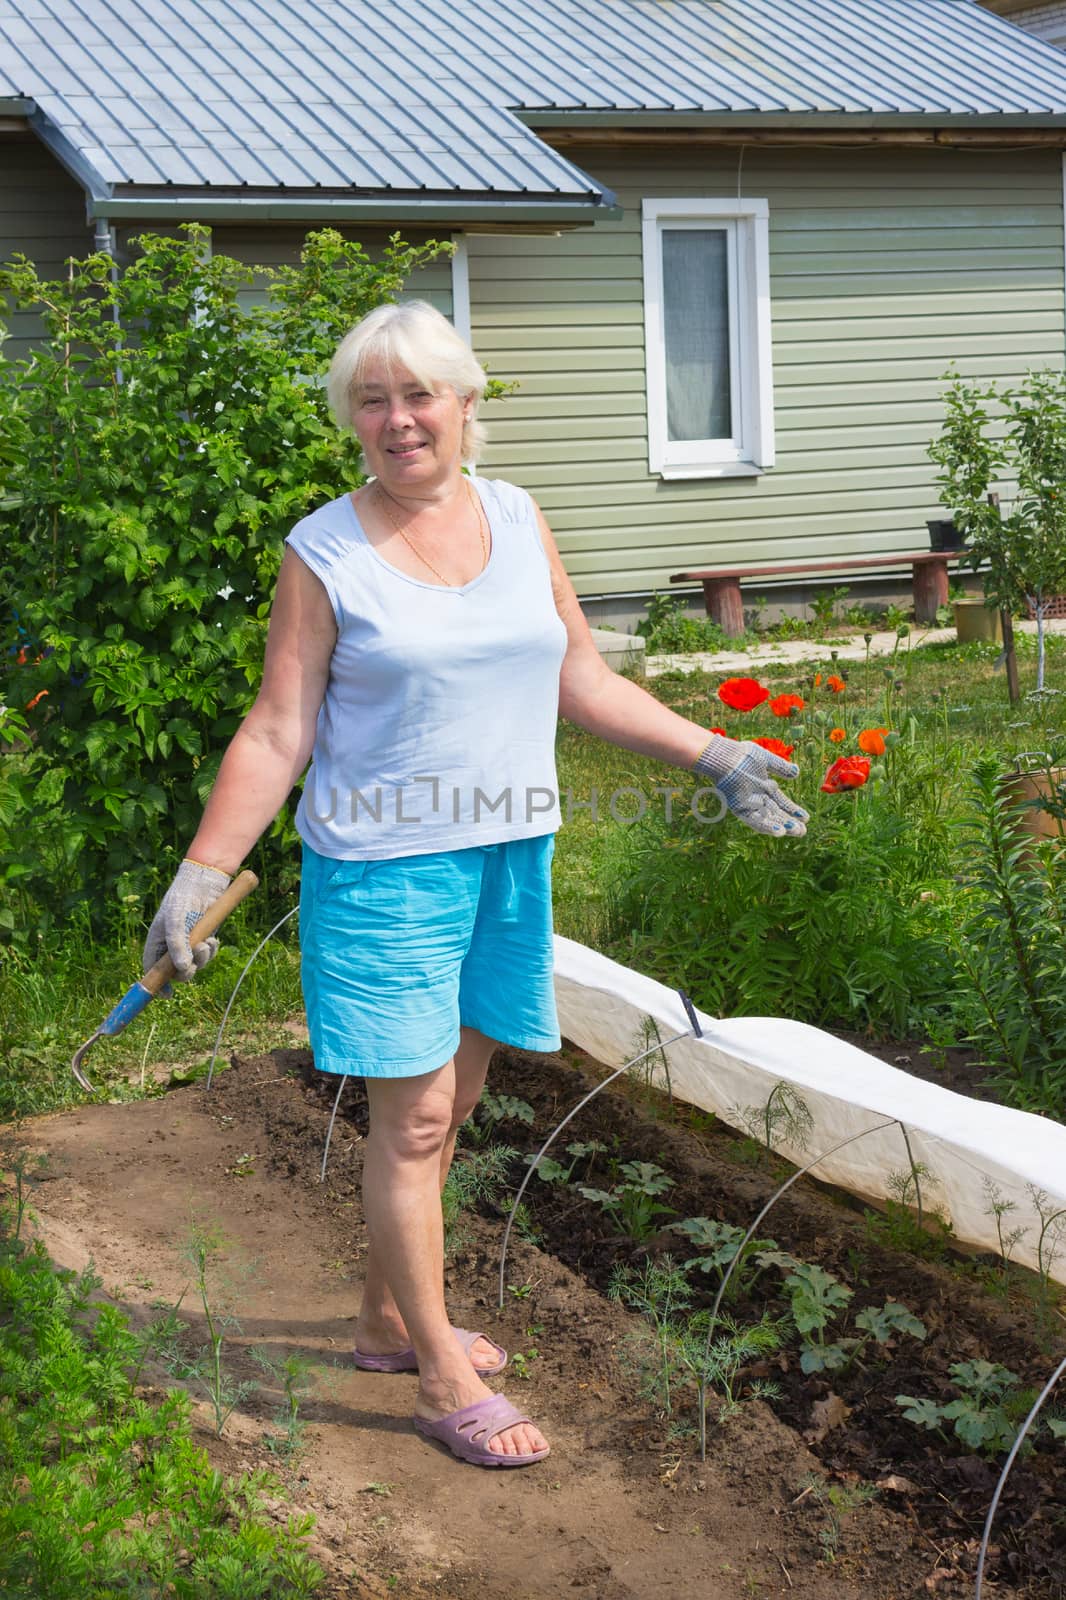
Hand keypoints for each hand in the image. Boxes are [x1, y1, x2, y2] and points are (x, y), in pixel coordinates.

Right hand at [143, 859, 232, 981]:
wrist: (204, 883)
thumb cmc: (183, 899)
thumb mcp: (176, 921)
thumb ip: (177, 944)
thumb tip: (181, 968)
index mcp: (156, 942)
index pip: (152, 969)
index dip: (157, 984)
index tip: (167, 995)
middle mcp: (171, 946)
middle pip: (176, 972)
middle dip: (187, 971)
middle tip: (195, 962)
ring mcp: (188, 943)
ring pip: (195, 964)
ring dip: (202, 958)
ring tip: (206, 943)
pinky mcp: (203, 939)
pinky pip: (207, 955)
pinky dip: (211, 951)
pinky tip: (213, 940)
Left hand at [693, 734, 808, 837]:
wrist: (725, 757)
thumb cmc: (743, 755)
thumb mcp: (766, 759)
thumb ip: (781, 767)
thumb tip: (797, 772)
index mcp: (765, 787)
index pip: (782, 802)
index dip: (793, 810)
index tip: (806, 818)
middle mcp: (758, 798)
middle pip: (776, 814)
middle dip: (789, 822)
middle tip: (803, 831)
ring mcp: (748, 804)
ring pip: (767, 819)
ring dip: (781, 827)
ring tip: (795, 832)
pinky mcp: (739, 808)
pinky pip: (754, 820)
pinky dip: (766, 826)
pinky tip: (779, 832)